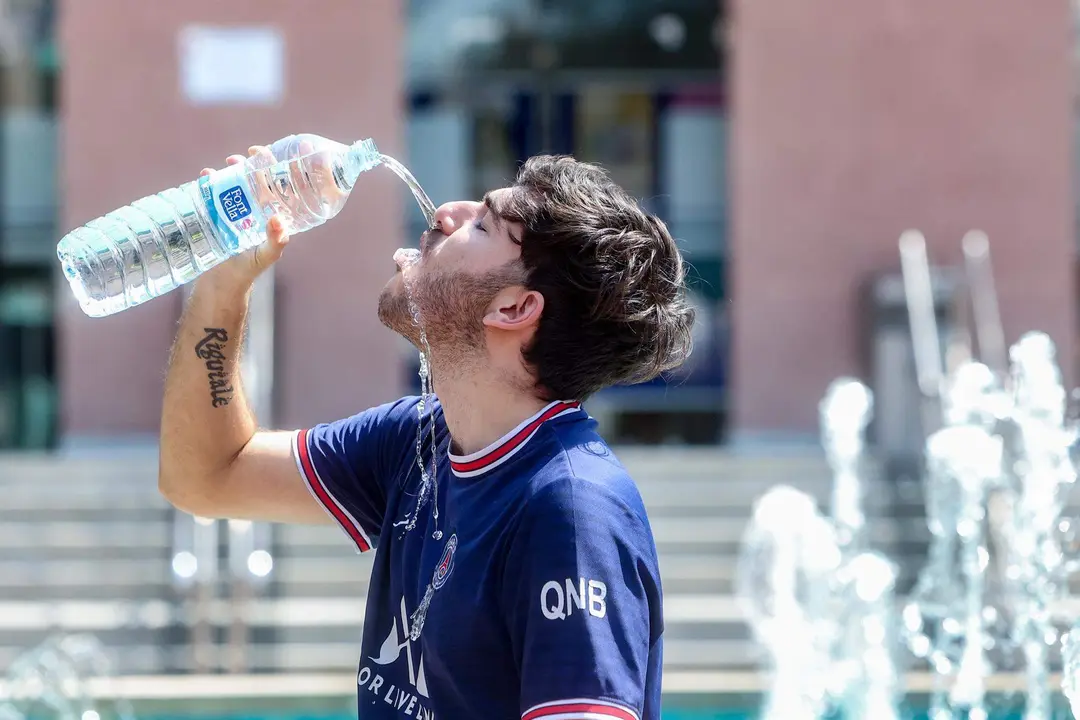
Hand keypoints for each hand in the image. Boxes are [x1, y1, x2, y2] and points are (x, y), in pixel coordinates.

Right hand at [196, 146, 289, 294]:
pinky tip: (206, 175)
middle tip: (251, 153)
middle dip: (257, 161)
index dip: (288, 168)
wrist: (220, 283)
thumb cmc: (248, 270)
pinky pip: (214, 190)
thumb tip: (277, 220)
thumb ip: (275, 242)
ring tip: (230, 162)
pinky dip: (210, 180)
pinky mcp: (216, 212)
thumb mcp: (266, 256)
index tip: (290, 150)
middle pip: (260, 177)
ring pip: (237, 180)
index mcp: (274, 214)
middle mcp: (257, 208)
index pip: (284, 186)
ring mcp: (236, 209)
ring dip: (235, 167)